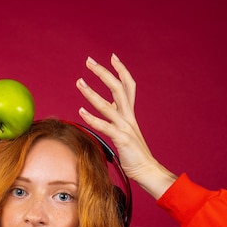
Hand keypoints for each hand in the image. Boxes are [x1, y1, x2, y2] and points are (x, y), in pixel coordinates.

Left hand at [76, 54, 176, 198]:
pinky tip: (81, 111)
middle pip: (117, 88)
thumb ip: (117, 119)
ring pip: (108, 105)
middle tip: (89, 61)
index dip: (121, 70)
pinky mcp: (121, 139)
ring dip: (92, 93)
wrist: (146, 170)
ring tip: (80, 82)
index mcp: (129, 114)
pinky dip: (93, 118)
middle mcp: (128, 117)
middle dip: (103, 73)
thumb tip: (108, 108)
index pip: (127, 86)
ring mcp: (125, 127)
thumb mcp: (125, 132)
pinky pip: (105, 126)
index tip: (112, 57)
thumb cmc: (134, 154)